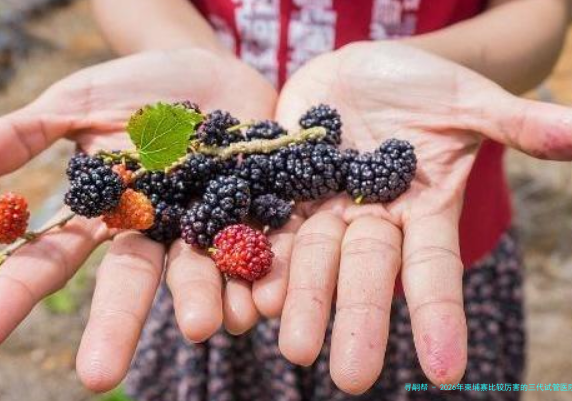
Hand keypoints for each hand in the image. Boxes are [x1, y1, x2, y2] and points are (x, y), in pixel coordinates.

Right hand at [0, 49, 276, 391]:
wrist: (209, 68)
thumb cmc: (138, 88)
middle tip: (97, 375)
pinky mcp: (260, 203)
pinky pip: (265, 241)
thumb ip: (29, 132)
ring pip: (204, 269)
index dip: (20, 292)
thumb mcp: (77, 103)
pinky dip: (268, 269)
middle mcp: (159, 229)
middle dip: (119, 324)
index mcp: (111, 213)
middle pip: (135, 281)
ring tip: (206, 327)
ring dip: (204, 300)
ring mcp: (210, 220)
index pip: (57, 258)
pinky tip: (268, 299)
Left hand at [253, 41, 571, 393]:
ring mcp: (323, 208)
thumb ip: (522, 124)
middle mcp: (370, 220)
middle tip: (349, 376)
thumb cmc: (420, 85)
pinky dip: (256, 257)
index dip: (440, 315)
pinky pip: (266, 226)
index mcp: (420, 210)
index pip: (434, 269)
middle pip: (365, 275)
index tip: (447, 370)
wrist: (355, 69)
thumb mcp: (469, 101)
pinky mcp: (280, 188)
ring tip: (291, 346)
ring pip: (311, 260)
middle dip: (358, 320)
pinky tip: (246, 294)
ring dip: (301, 300)